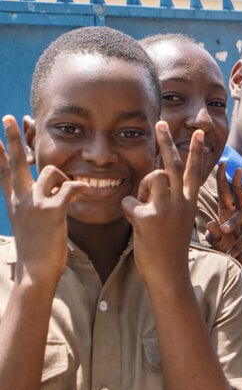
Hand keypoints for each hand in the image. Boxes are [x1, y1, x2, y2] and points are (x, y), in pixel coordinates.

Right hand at [0, 115, 87, 282]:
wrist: (36, 271)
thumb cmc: (38, 249)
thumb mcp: (29, 224)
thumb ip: (34, 205)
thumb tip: (46, 193)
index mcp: (15, 202)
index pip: (3, 172)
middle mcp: (21, 199)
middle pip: (16, 162)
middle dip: (13, 138)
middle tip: (7, 118)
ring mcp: (35, 203)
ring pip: (54, 172)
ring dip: (66, 178)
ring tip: (70, 196)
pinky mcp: (52, 210)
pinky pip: (70, 187)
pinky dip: (80, 187)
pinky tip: (85, 191)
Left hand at [122, 121, 201, 282]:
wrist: (170, 273)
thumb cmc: (171, 247)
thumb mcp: (179, 220)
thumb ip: (171, 199)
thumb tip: (156, 180)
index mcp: (190, 202)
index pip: (194, 171)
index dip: (196, 151)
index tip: (198, 134)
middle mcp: (181, 202)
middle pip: (172, 164)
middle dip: (166, 141)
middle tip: (160, 123)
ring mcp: (166, 208)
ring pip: (152, 178)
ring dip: (142, 189)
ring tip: (144, 208)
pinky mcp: (147, 218)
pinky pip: (130, 202)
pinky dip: (128, 212)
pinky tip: (137, 225)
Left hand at [205, 165, 241, 278]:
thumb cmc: (229, 248)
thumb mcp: (217, 241)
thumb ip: (213, 234)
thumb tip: (210, 223)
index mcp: (227, 213)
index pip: (225, 192)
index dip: (223, 178)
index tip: (221, 163)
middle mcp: (238, 216)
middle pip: (240, 196)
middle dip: (238, 183)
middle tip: (237, 171)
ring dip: (233, 221)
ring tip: (224, 229)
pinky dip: (236, 247)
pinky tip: (229, 254)